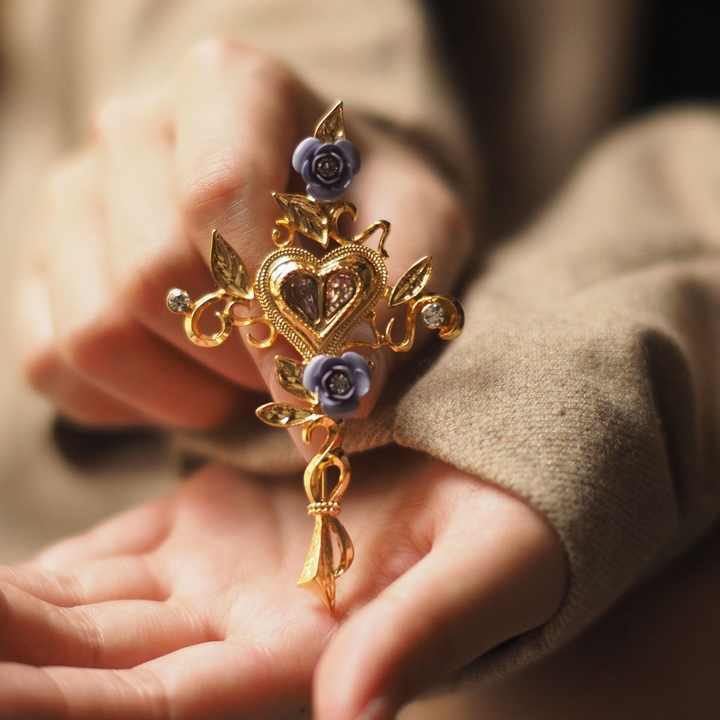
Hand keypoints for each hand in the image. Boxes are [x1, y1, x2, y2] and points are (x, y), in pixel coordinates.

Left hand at [0, 453, 563, 718]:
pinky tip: (1, 577)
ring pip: (90, 614)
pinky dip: (50, 567)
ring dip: (11, 619)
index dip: (63, 708)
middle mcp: (244, 633)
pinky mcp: (214, 521)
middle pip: (98, 668)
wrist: (495, 462)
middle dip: (12, 665)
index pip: (156, 708)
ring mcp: (220, 577)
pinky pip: (114, 554)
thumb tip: (354, 709)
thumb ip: (424, 637)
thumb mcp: (490, 570)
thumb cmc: (518, 522)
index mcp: (304, 661)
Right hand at [21, 38, 470, 433]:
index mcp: (227, 87)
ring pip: (95, 330)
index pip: (219, 193)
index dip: (271, 308)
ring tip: (245, 380)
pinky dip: (134, 403)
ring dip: (186, 389)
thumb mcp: (417, 227)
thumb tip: (340, 394)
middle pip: (152, 274)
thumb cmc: (367, 207)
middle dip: (235, 357)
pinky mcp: (47, 270)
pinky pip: (54, 363)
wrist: (311, 203)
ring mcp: (76, 200)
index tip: (320, 381)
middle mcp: (134, 131)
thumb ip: (386, 298)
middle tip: (288, 377)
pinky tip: (192, 383)